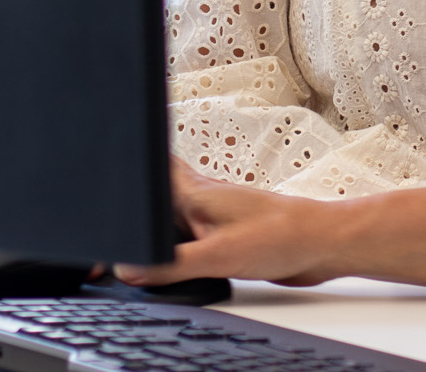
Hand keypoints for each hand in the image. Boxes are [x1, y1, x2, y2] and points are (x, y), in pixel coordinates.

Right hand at [115, 158, 346, 287]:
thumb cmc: (282, 236)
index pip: (153, 166)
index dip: (130, 161)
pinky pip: (185, 236)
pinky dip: (170, 245)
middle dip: (132, 200)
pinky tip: (167, 259)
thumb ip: (171, 265)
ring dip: (151, 225)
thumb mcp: (218, 255)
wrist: (321, 244)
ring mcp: (212, 217)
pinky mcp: (223, 235)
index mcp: (195, 193)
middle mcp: (201, 200)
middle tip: (106, 210)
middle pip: (154, 192)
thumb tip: (128, 269)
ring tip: (131, 237)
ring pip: (169, 215)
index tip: (105, 156)